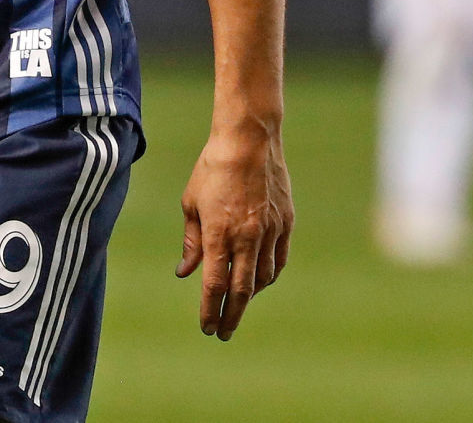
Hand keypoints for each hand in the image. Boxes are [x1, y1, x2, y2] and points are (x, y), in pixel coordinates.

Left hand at [175, 122, 292, 339]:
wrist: (249, 141)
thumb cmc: (212, 169)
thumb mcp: (191, 203)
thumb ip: (191, 242)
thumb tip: (186, 272)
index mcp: (218, 233)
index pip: (214, 284)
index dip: (210, 310)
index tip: (207, 327)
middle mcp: (246, 237)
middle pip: (241, 290)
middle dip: (231, 315)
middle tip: (223, 332)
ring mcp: (269, 231)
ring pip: (263, 278)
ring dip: (249, 296)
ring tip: (237, 304)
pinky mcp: (286, 223)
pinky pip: (279, 260)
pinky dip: (269, 276)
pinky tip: (260, 281)